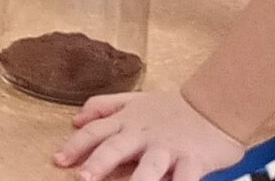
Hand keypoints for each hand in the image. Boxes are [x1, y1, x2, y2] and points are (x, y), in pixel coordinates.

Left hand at [54, 90, 242, 180]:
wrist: (216, 105)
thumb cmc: (173, 108)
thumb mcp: (134, 100)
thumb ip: (104, 107)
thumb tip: (76, 120)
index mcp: (128, 121)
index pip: (95, 131)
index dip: (75, 145)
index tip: (58, 160)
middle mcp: (144, 134)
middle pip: (116, 147)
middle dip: (98, 163)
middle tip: (82, 178)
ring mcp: (168, 148)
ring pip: (149, 167)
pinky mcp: (193, 161)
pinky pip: (185, 179)